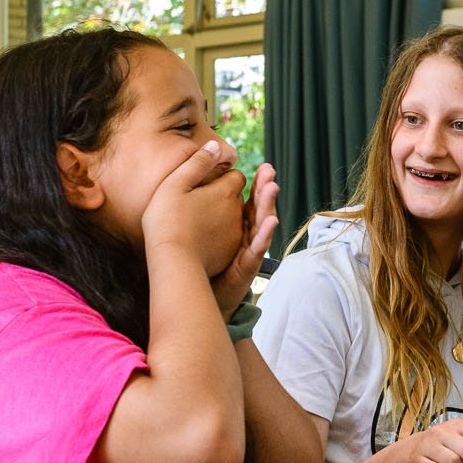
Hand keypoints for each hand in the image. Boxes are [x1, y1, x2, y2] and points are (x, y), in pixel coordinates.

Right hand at [143, 139, 245, 274]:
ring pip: (236, 219)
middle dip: (226, 196)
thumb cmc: (167, 220)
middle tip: (205, 198)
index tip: (209, 181)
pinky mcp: (231, 254)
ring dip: (225, 216)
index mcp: (226, 192)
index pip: (237, 177)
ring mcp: (236, 235)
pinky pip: (231, 240)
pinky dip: (222, 235)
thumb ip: (197, 162)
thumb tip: (214, 145)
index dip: (224, 177)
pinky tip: (204, 236)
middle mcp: (237, 212)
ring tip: (204, 217)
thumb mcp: (176, 183)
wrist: (172, 261)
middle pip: (238, 198)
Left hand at [212, 161, 278, 320]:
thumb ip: (203, 214)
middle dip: (266, 190)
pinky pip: (258, 247)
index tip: (263, 166)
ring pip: (262, 225)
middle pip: (260, 209)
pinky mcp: (248, 265)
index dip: (257, 185)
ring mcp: (250, 250)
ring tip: (272, 187)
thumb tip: (191, 186)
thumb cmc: (202, 264)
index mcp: (237, 226)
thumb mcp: (203, 234)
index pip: (250, 201)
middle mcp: (247, 236)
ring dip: (269, 206)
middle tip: (269, 171)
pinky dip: (265, 234)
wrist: (203, 296)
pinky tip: (270, 221)